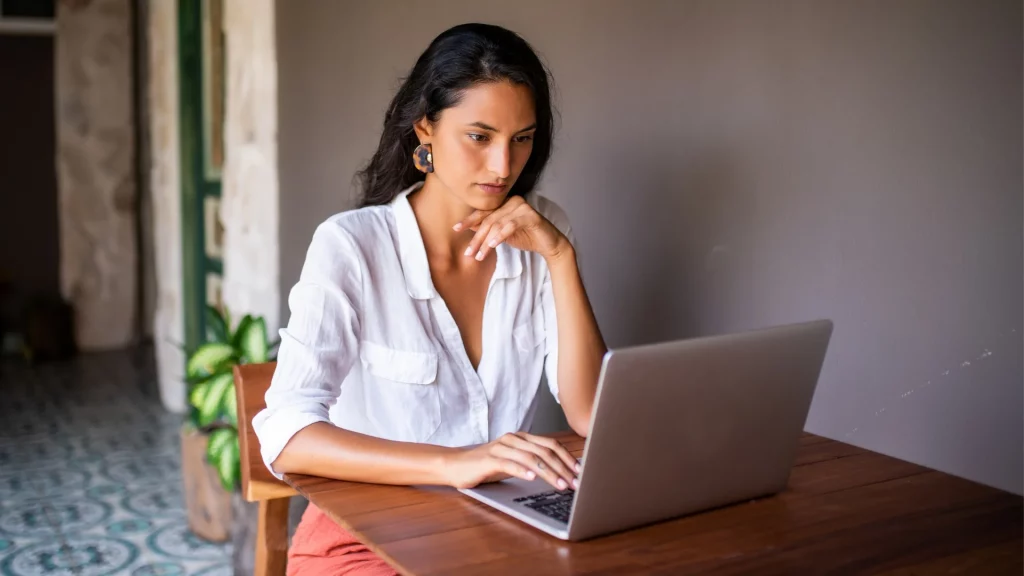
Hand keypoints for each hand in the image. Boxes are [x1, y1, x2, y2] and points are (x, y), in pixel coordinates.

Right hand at [444, 432, 581, 489]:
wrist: (455, 465)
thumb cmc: (487, 466)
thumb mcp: (514, 462)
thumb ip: (532, 462)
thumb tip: (560, 473)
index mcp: (522, 438)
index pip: (551, 445)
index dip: (567, 458)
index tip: (580, 472)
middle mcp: (513, 439)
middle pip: (544, 451)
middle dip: (563, 468)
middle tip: (574, 483)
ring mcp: (501, 448)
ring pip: (531, 458)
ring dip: (549, 473)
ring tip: (560, 485)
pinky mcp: (489, 459)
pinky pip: (510, 464)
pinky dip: (523, 471)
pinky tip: (533, 479)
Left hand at [453, 196, 570, 262]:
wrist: (549, 244)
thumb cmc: (526, 237)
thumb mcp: (503, 234)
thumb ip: (489, 228)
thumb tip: (470, 227)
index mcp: (505, 203)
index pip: (483, 212)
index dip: (468, 220)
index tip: (455, 229)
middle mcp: (513, 201)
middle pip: (488, 220)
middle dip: (476, 238)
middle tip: (468, 253)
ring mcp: (522, 207)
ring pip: (497, 224)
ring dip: (486, 242)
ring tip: (479, 256)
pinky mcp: (530, 216)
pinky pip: (510, 225)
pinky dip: (500, 236)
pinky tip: (492, 246)